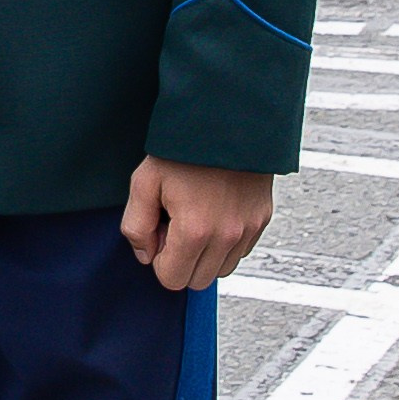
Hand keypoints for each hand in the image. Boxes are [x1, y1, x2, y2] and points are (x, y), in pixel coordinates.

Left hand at [120, 159, 271, 295]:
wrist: (226, 119)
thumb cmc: (181, 149)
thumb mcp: (144, 182)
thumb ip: (136, 226)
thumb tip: (146, 256)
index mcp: (195, 231)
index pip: (172, 280)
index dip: (159, 260)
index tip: (159, 231)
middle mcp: (227, 236)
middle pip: (197, 280)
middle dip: (181, 261)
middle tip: (175, 223)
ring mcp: (248, 229)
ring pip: (221, 269)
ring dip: (205, 254)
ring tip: (196, 216)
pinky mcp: (262, 219)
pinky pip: (240, 250)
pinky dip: (225, 242)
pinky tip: (214, 211)